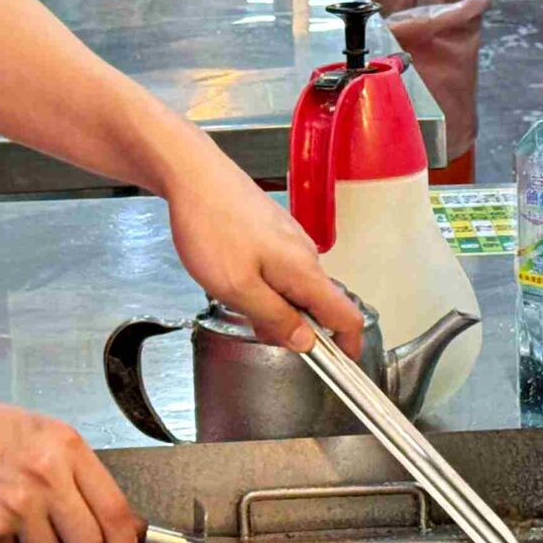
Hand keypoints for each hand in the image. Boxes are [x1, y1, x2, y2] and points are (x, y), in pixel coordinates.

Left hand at [161, 142, 364, 352]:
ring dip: (274, 304)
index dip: (348, 346)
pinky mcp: (274, 231)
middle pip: (318, 305)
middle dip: (294, 327)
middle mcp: (306, 254)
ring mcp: (290, 240)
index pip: (347, 316)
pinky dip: (265, 284)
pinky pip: (281, 269)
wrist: (193, 175)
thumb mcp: (238, 288)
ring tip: (233, 294)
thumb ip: (275, 318)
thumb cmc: (211, 227)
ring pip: (296, 287)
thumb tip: (307, 342)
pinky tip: (234, 275)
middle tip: (252, 325)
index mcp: (304, 271)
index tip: (340, 367)